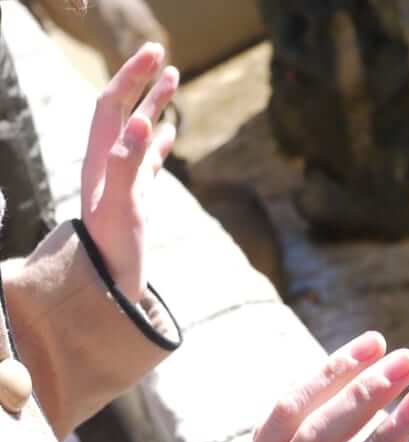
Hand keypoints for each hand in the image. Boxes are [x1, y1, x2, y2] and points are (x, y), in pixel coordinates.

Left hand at [80, 42, 178, 301]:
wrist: (109, 287)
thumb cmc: (114, 250)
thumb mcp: (122, 205)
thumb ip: (128, 162)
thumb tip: (146, 122)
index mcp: (102, 159)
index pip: (112, 105)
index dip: (131, 76)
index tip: (154, 53)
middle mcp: (109, 164)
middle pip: (124, 111)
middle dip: (141, 81)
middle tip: (162, 53)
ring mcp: (123, 180)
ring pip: (140, 132)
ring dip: (155, 104)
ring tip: (173, 80)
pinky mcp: (136, 197)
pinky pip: (148, 160)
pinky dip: (160, 141)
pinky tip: (172, 133)